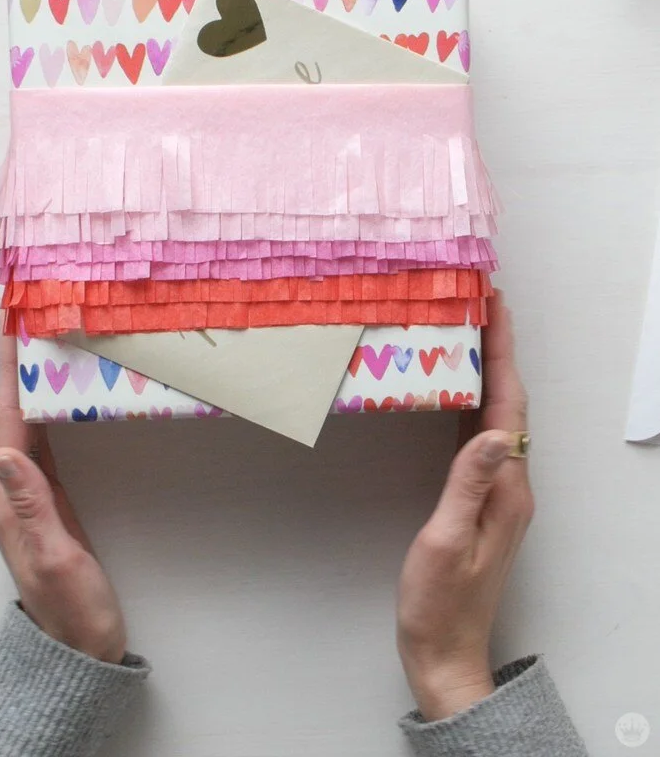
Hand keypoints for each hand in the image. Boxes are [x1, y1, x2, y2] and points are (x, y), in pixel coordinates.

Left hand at [0, 334, 126, 663]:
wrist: (82, 646)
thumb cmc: (73, 607)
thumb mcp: (55, 556)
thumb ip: (30, 505)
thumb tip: (1, 454)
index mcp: (7, 502)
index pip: (5, 425)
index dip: (7, 376)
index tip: (9, 330)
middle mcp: (11, 493)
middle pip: (10, 417)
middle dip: (14, 367)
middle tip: (25, 320)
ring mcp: (30, 497)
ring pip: (26, 426)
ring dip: (28, 383)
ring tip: (38, 343)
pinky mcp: (51, 501)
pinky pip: (44, 443)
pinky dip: (46, 411)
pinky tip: (56, 394)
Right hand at [397, 293, 532, 720]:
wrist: (444, 650)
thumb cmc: (439, 602)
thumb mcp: (446, 541)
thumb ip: (468, 484)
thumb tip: (493, 430)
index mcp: (507, 489)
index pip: (508, 406)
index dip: (501, 353)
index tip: (493, 307)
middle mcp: (510, 483)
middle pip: (507, 401)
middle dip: (497, 348)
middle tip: (480, 301)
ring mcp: (497, 490)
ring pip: (495, 414)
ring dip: (486, 369)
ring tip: (469, 328)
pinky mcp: (479, 497)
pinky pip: (478, 435)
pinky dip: (471, 400)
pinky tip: (456, 386)